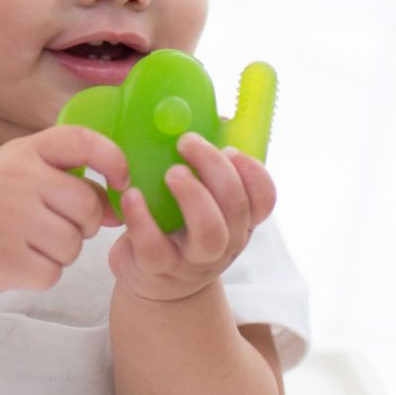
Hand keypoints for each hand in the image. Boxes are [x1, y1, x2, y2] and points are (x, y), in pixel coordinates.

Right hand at [0, 125, 128, 291]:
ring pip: (73, 244)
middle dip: (85, 222)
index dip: (112, 160)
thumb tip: (120, 211)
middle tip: (59, 223)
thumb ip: (75, 182)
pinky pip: (53, 272)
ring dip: (64, 250)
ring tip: (34, 240)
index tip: (121, 181)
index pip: (82, 141)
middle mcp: (18, 178)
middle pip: (86, 207)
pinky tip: (22, 258)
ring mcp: (10, 219)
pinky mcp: (5, 259)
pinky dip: (45, 272)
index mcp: (27, 150)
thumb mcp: (30, 172)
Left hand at [109, 132, 275, 301]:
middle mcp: (224, 242)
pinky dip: (142, 218)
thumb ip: (202, 164)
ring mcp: (193, 259)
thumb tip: (201, 114)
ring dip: (193, 195)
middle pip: (235, 208)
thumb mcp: (198, 199)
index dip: (253, 172)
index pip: (264, 199)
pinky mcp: (157, 269)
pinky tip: (131, 195)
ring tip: (171, 172)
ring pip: (209, 232)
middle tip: (187, 142)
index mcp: (238, 220)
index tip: (230, 147)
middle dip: (215, 169)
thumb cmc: (176, 226)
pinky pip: (154, 246)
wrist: (152, 281)